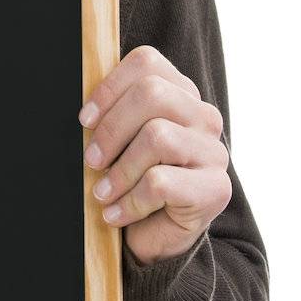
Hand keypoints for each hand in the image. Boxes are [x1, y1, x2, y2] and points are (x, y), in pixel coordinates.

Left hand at [78, 44, 230, 266]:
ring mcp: (214, 152)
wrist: (155, 237)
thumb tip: (84, 110)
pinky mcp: (216, 189)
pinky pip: (161, 182)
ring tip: (102, 193)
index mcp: (180, 94)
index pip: (147, 63)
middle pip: (152, 93)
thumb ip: (110, 114)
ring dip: (119, 170)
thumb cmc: (131, 180)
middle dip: (111, 129)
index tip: (85, 120)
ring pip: (157, 136)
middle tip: (91, 161)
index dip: (109, 87)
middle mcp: (204, 117)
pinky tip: (117, 214)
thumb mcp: (118, 141)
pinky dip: (130, 201)